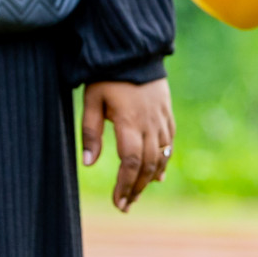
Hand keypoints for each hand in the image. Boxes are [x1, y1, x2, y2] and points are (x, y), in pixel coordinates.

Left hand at [82, 79, 173, 212]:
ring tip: (136, 195)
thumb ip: (91, 132)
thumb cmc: (107, 75)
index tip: (118, 202)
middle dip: (136, 189)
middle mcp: (150, 125)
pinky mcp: (167, 115)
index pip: (130, 163)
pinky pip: (169, 145)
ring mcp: (162, 120)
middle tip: (124, 206)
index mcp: (130, 122)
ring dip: (149, 180)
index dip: (125, 185)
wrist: (134, 50)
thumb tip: (88, 164)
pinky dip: (163, 163)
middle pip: (147, 166)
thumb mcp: (92, 100)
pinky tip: (157, 178)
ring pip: (160, 158)